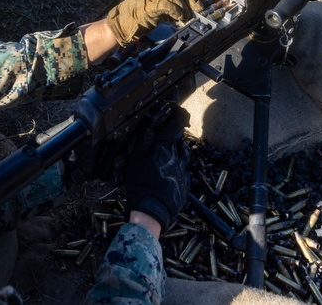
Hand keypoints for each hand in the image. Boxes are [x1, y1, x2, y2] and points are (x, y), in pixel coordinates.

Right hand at [105, 0, 207, 46]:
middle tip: (200, 7)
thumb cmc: (135, 18)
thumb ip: (168, 3)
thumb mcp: (155, 7)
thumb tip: (188, 6)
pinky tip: (180, 17)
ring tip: (187, 16)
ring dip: (184, 6)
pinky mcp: (147, 7)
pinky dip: (176, 11)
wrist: (118, 25)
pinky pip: (166, 5)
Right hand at [125, 108, 190, 230]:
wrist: (153, 211)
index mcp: (164, 149)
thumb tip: (149, 128)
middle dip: (175, 135)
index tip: (178, 110)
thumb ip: (143, 143)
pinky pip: (184, 170)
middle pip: (179, 141)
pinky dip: (178, 167)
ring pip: (184, 155)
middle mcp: (177, 157)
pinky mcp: (185, 184)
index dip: (177, 117)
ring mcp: (183, 171)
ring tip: (172, 150)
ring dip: (179, 150)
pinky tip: (171, 171)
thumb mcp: (136, 161)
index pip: (174, 127)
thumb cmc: (141, 184)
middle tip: (169, 133)